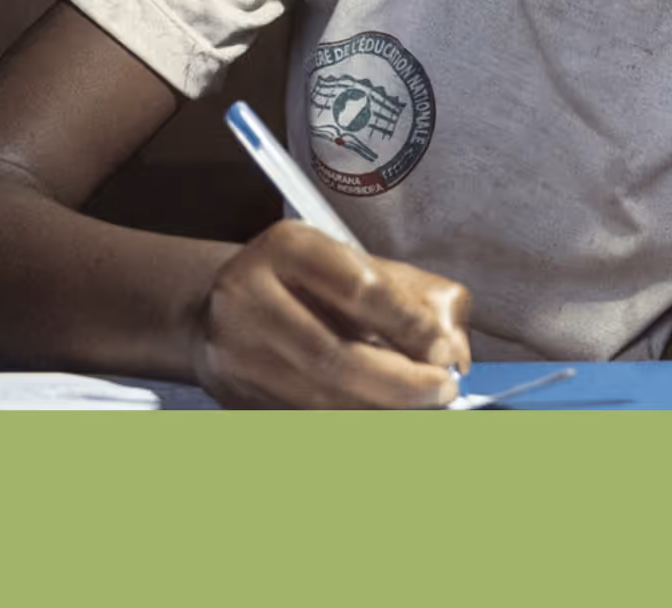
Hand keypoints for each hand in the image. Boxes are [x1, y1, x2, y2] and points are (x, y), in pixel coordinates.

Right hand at [191, 221, 474, 407]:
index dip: (408, 326)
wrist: (222, 305)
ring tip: (418, 405)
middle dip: (399, 384)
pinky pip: (303, 420)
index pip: (358, 290)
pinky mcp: (235, 398)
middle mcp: (248, 300)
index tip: (443, 350)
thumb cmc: (303, 282)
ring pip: (318, 400)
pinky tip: (380, 415)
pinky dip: (351, 421)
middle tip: (441, 391)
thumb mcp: (350, 261)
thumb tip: (450, 347)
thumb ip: (405, 294)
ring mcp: (235, 355)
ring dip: (379, 411)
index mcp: (286, 249)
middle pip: (333, 358)